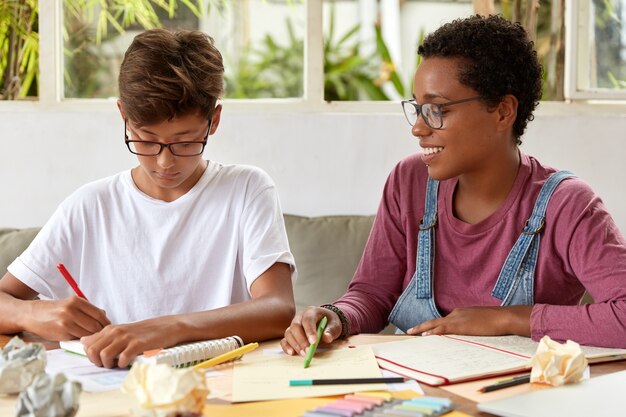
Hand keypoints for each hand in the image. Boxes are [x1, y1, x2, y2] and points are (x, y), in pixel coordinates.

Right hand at [25, 296, 109, 340]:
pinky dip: (81, 339)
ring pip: (88, 333)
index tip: (107, 327)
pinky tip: (79, 338)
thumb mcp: (70, 304)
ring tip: (91, 337)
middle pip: (96, 324)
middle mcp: (72, 309)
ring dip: (91, 337)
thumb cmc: (53, 310)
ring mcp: (66, 321)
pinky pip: (77, 338)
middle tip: (101, 335)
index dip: (105, 322)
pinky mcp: (61, 332)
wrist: (30, 314)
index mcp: (76, 301)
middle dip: (100, 331)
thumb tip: (104, 315)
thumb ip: (86, 309)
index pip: (99, 314)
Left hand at [80, 317, 178, 367]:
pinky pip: (122, 358)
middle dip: (96, 362)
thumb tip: (84, 341)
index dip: (90, 355)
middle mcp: (116, 332)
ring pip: (104, 355)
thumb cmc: (144, 332)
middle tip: (107, 364)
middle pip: (92, 350)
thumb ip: (104, 336)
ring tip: (116, 364)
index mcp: (110, 329)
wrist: (167, 327)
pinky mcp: (138, 344)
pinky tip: (127, 362)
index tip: (100, 359)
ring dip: (108, 364)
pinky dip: (122, 364)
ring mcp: (126, 338)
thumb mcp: (122, 331)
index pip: (87, 343)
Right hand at [280, 306, 341, 355]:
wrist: (326, 322)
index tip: (314, 342)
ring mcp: (293, 325)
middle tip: (308, 351)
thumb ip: (331, 331)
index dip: (310, 331)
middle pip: (295, 326)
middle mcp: (299, 317)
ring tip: (304, 354)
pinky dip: (286, 346)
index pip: (308, 320)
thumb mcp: (334, 325)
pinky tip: (292, 353)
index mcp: (311, 312)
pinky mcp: (291, 334)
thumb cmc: (329, 323)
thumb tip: (327, 337)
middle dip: (301, 340)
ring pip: (289, 333)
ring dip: (295, 345)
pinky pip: (284, 340)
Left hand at [406, 306, 531, 336]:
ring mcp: (457, 318)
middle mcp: (456, 313)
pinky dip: (432, 332)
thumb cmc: (496, 320)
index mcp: (461, 312)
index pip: (443, 320)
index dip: (433, 326)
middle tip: (409, 331)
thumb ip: (473, 325)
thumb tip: (471, 331)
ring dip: (421, 329)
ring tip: (411, 333)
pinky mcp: (459, 325)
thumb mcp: (481, 321)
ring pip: (434, 324)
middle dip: (421, 326)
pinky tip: (424, 336)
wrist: (503, 317)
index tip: (425, 331)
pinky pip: (442, 329)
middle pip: (434, 320)